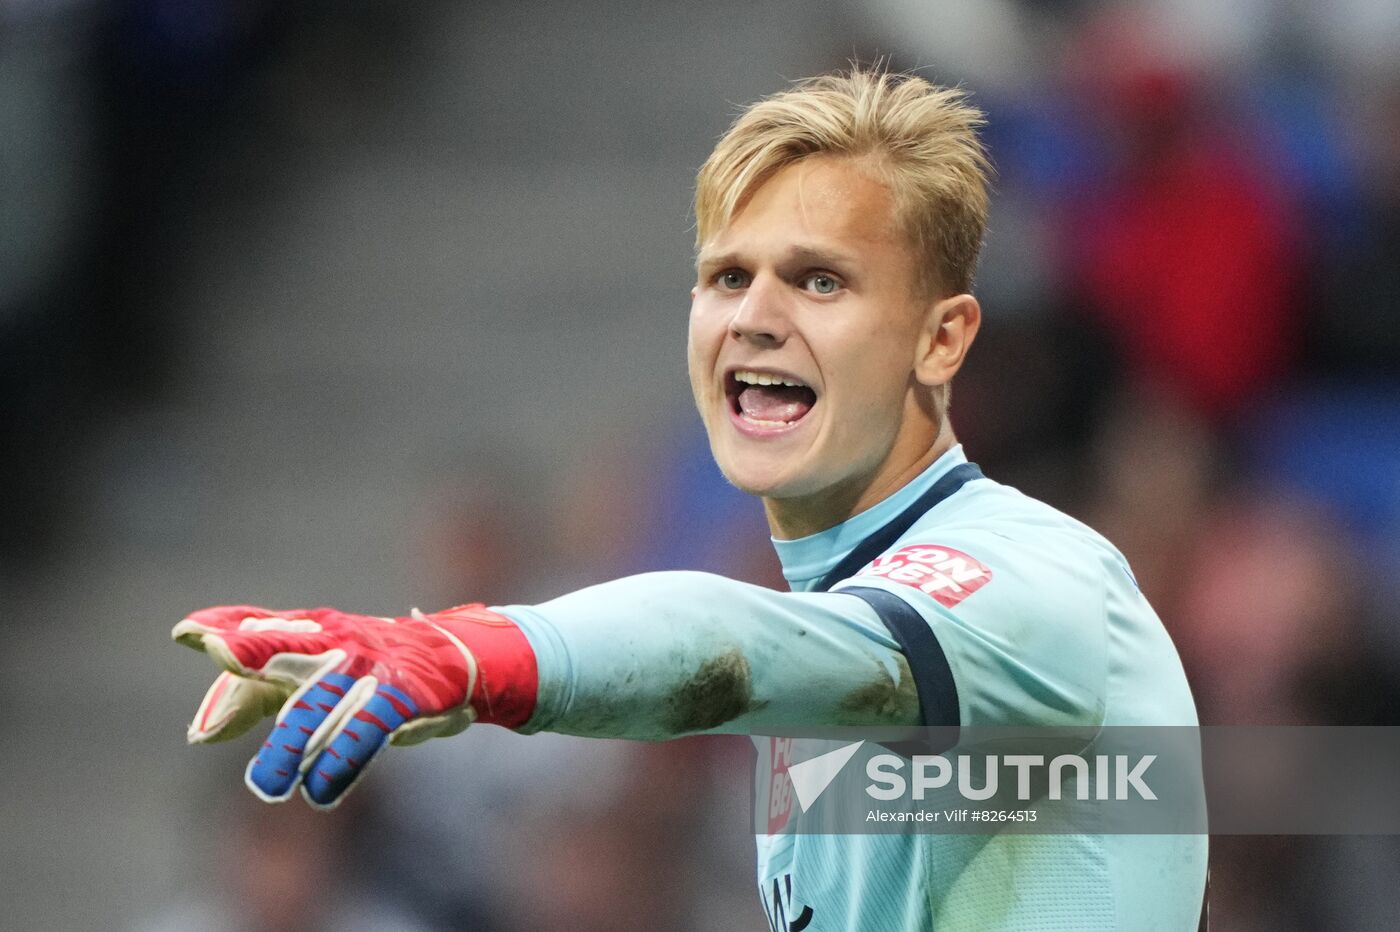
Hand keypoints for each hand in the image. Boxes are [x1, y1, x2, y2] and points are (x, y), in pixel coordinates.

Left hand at [173, 603, 536, 807]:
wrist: (459, 660)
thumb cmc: (370, 669)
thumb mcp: (311, 675)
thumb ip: (249, 696)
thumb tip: (197, 733)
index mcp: (312, 630)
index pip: (261, 626)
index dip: (225, 626)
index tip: (187, 633)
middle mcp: (339, 640)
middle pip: (289, 644)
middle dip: (254, 647)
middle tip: (218, 651)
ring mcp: (372, 666)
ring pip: (321, 703)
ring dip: (291, 746)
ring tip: (268, 786)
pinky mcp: (404, 696)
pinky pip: (366, 731)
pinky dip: (339, 762)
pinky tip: (318, 791)